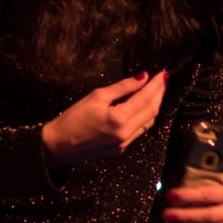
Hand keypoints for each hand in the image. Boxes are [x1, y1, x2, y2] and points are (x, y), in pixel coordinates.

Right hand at [41, 71, 167, 167]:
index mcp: (119, 119)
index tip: (163, 74)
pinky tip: (143, 107)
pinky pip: (139, 131)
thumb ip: (122, 87)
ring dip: (154, 106)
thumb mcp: (96, 96)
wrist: (58, 145)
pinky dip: (145, 117)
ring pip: (148, 123)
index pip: (146, 99)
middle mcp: (126, 133)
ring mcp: (124, 143)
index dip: (157, 85)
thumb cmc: (72, 119)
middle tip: (162, 80)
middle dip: (159, 94)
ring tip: (155, 91)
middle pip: (152, 111)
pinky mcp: (121, 149)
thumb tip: (142, 78)